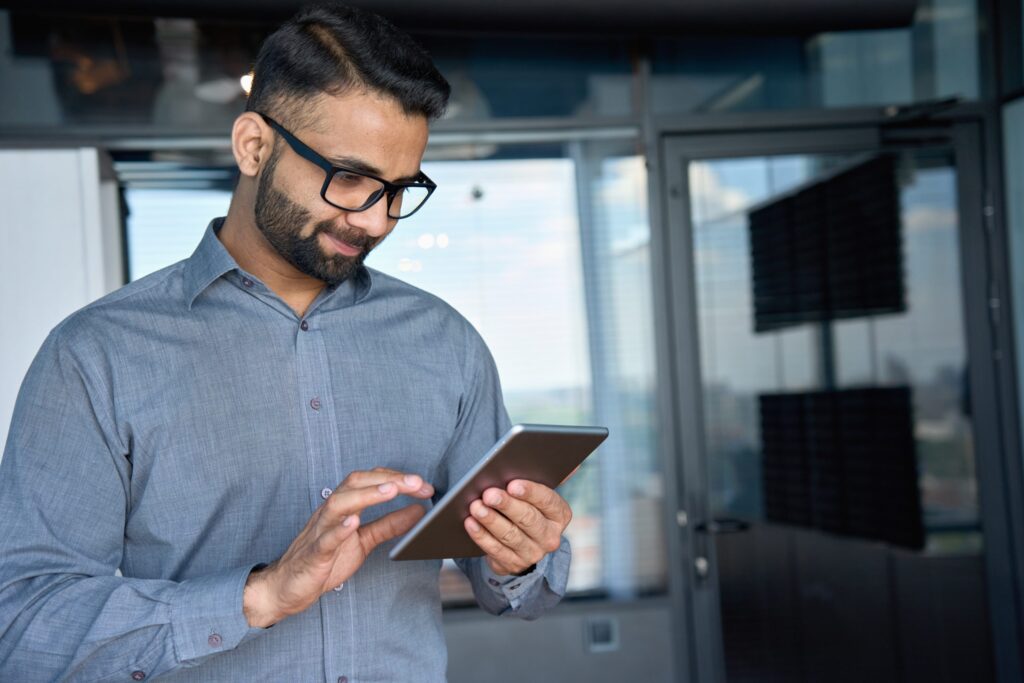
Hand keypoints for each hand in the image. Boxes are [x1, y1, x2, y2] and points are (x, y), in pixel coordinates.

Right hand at [243, 467, 433, 627]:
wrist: (288, 587)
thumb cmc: (325, 560)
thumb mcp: (364, 540)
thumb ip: (389, 525)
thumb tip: (418, 510)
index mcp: (344, 507)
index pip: (370, 480)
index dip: (397, 478)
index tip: (423, 485)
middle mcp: (331, 513)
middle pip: (355, 483)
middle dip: (387, 479)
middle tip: (417, 483)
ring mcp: (320, 531)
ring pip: (339, 504)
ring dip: (366, 495)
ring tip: (390, 490)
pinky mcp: (313, 554)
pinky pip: (324, 539)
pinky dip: (339, 529)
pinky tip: (354, 522)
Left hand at [463, 479, 571, 575]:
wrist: (521, 544)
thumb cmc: (527, 507)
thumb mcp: (538, 495)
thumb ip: (548, 478)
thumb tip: (573, 465)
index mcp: (560, 514)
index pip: (548, 501)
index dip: (530, 492)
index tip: (512, 484)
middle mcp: (550, 536)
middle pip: (528, 519)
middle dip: (507, 505)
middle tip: (489, 493)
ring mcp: (533, 553)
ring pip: (510, 535)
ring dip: (491, 520)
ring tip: (476, 506)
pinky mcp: (513, 564)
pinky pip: (495, 550)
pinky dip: (481, 535)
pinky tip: (470, 523)